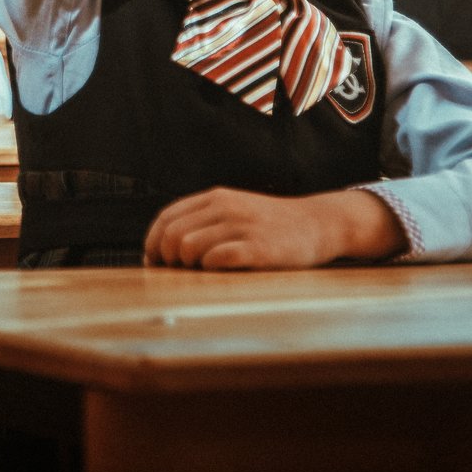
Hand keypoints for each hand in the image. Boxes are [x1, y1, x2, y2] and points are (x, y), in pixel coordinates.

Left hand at [144, 186, 404, 269]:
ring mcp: (242, 226)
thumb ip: (203, 221)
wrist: (318, 224)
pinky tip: (221, 272)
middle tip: (178, 273)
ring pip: (189, 247)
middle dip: (167, 259)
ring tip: (203, 273)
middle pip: (172, 235)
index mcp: (215, 197)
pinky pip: (217, 259)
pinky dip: (211, 269)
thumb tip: (162, 250)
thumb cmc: (270, 225)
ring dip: (189, 266)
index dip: (153, 242)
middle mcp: (225, 207)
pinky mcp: (259, 248)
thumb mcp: (234, 210)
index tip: (154, 262)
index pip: (166, 218)